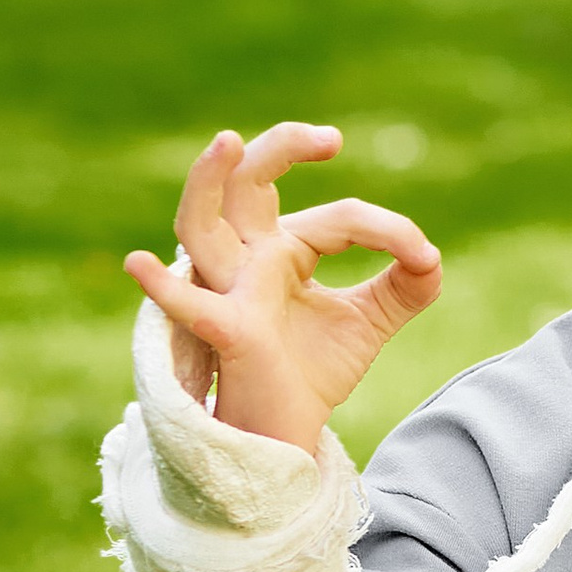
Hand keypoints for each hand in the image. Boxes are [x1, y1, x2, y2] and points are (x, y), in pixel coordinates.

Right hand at [124, 122, 440, 452]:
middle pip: (246, 185)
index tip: (422, 259)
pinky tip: (139, 264)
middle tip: (327, 139)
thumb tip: (432, 259)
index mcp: (282, 249)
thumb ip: (405, 287)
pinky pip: (190, 306)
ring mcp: (230, 291)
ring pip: (200, 225)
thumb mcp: (369, 322)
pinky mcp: (226, 332)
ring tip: (226, 142)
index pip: (338, 218)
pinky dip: (163, 287)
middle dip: (279, 148)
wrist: (289, 432)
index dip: (388, 231)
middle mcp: (248, 259)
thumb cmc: (312, 371)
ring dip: (207, 182)